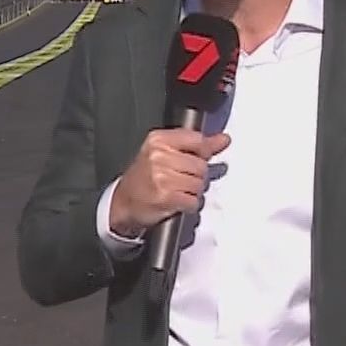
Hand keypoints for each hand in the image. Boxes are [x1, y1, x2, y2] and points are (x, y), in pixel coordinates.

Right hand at [107, 128, 230, 236]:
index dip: (202, 152)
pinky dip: (189, 205)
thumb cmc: (143, 177)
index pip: (197, 140)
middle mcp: (159, 156)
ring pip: (199, 185)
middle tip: (180, 180)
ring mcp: (163, 177)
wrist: (122, 203)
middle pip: (201, 166)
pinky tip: (177, 202)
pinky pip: (194, 201)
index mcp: (158, 140)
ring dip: (192, 192)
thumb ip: (195, 145)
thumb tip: (223, 139)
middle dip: (196, 176)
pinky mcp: (166, 197)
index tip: (199, 158)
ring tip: (176, 191)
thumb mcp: (164, 152)